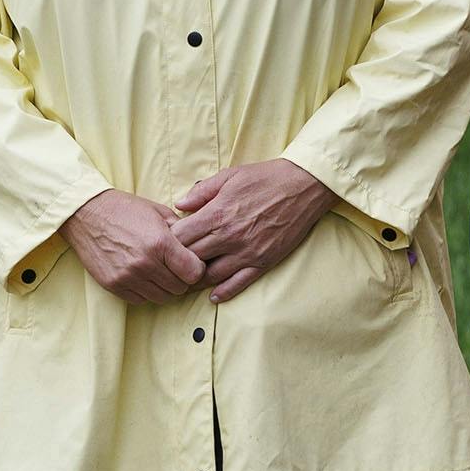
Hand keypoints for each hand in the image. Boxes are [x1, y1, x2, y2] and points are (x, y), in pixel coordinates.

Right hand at [59, 190, 205, 304]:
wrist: (87, 213)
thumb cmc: (124, 209)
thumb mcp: (158, 211)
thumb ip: (180, 230)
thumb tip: (197, 245)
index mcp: (161, 243)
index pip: (194, 273)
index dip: (196, 269)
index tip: (191, 264)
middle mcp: (145, 263)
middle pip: (179, 288)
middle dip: (181, 279)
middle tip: (174, 268)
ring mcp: (128, 277)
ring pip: (161, 297)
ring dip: (163, 287)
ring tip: (158, 272)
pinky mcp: (113, 285)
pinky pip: (140, 299)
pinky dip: (145, 291)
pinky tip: (141, 276)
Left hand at [169, 159, 335, 303]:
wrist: (303, 186)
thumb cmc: (266, 177)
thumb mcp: (230, 175)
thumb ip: (201, 191)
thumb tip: (179, 205)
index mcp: (216, 214)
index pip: (180, 237)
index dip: (168, 241)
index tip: (166, 241)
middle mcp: (229, 237)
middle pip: (191, 258)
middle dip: (178, 261)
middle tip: (172, 263)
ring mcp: (246, 252)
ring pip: (211, 275)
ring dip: (197, 279)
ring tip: (188, 279)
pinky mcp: (263, 262)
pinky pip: (238, 283)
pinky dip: (223, 292)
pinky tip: (213, 295)